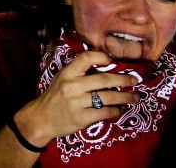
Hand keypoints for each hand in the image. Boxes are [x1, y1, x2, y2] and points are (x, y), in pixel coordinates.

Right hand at [13, 51, 138, 145]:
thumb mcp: (62, 79)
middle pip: (104, 79)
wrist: (41, 119)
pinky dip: (115, 111)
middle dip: (123, 79)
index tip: (112, 61)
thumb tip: (105, 68)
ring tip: (134, 97)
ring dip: (125, 97)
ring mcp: (76, 103)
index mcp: (66, 73)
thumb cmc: (54, 97)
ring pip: (108, 97)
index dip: (101, 57)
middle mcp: (72, 86)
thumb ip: (78, 73)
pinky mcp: (81, 118)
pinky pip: (105, 112)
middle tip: (134, 80)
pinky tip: (118, 110)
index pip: (85, 58)